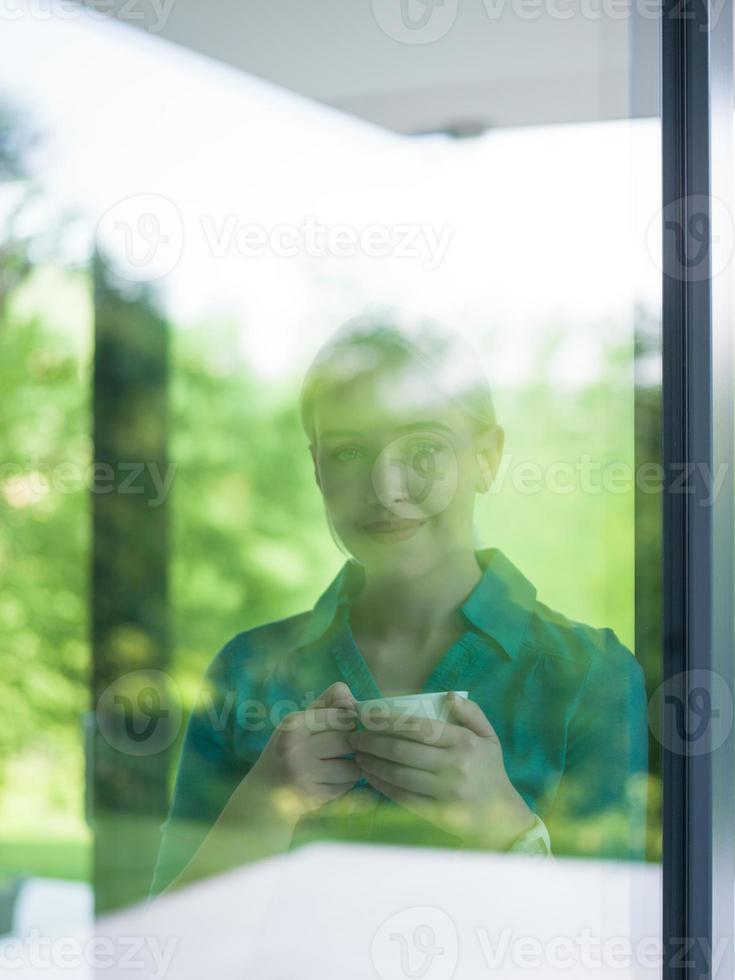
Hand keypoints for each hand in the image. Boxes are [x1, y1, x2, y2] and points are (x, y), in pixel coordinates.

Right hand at [246, 682, 359, 821]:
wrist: (263, 792)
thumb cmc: (286, 749)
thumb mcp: (299, 721)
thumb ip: (327, 703)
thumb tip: (353, 701)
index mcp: (293, 724)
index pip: (341, 715)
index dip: (348, 721)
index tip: (342, 727)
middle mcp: (296, 749)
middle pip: (348, 740)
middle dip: (350, 744)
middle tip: (340, 748)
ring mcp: (304, 775)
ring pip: (352, 766)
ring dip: (350, 766)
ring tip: (335, 765)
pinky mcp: (314, 797)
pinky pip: (347, 785)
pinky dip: (344, 783)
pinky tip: (328, 780)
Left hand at [350, 692, 534, 849]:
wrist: (503, 819)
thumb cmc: (491, 771)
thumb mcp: (489, 738)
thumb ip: (471, 713)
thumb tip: (449, 695)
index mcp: (464, 742)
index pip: (418, 727)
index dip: (388, 720)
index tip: (367, 716)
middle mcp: (454, 766)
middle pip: (402, 750)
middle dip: (372, 742)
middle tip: (353, 737)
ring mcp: (445, 792)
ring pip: (398, 774)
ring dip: (372, 764)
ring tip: (357, 755)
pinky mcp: (437, 814)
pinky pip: (402, 797)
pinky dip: (381, 786)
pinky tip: (369, 777)